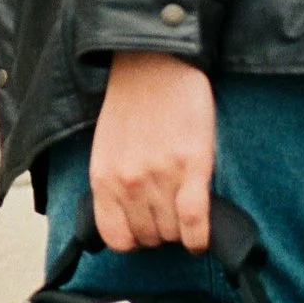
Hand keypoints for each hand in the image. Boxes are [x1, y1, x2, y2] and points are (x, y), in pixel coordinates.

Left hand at [89, 51, 215, 253]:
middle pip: (149, 237)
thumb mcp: (107, 147)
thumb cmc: (131, 103)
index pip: (115, 237)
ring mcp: (160, 176)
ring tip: (185, 213)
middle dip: (160, 232)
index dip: (133, 241)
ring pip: (173, 233)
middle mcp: (128, 182)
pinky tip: (200, 237)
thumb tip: (132, 216)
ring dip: (181, 231)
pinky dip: (199, 237)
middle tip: (169, 215)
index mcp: (103, 178)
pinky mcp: (191, 166)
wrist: (152, 62)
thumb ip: (115, 182)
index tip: (144, 231)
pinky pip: (195, 222)